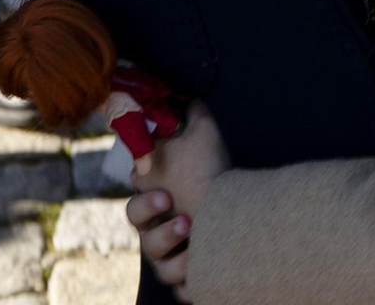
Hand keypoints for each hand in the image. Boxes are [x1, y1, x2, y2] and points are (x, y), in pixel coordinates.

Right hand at [128, 103, 231, 297]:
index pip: (136, 206)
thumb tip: (186, 90)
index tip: (165, 194)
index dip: (145, 202)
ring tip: (200, 243)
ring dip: (177, 260)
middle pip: (145, 241)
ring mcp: (172, 258)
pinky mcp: (190, 278)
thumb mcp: (204, 138)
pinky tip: (203, 280)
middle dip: (160, 234)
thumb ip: (191, 115)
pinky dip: (190, 289)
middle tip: (184, 222)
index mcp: (155, 202)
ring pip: (163, 270)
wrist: (238, 203)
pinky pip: (183, 292)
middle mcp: (158, 233)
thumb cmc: (213, 171)